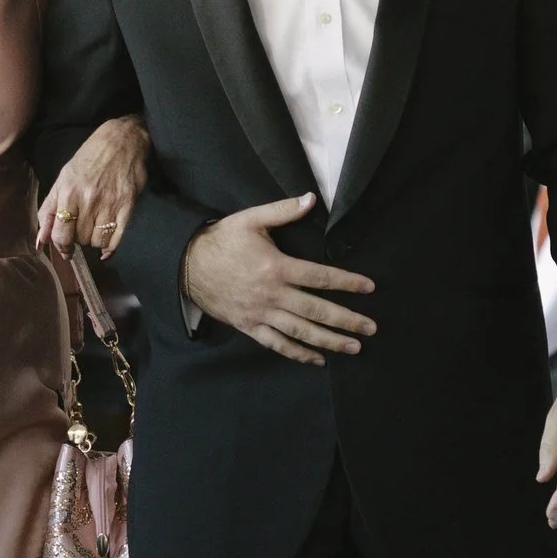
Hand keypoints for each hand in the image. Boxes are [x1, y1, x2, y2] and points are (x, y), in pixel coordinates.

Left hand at [37, 116, 150, 259]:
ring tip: (94, 229)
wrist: (122, 140)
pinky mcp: (127, 206)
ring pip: (97, 242)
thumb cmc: (89, 158)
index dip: (60, 247)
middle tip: (81, 229)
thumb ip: (49, 210)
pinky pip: (117, 238)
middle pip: (80, 239)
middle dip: (78, 239)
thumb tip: (40, 241)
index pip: (60, 234)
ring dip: (93, 241)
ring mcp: (110, 204)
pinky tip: (106, 247)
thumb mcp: (63, 179)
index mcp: (69, 193)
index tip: (64, 250)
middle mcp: (88, 200)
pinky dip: (110, 248)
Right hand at [181, 195, 375, 362]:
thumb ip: (283, 210)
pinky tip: (318, 359)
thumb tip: (311, 198)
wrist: (186, 265)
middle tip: (371, 327)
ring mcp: (260, 314)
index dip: (347, 282)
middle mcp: (271, 294)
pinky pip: (277, 344)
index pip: (320, 277)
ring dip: (329, 341)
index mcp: (276, 267)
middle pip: (316, 310)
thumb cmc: (220, 240)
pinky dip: (298, 353)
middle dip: (346, 320)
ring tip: (354, 347)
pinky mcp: (249, 326)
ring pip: (301, 331)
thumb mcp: (250, 219)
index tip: (369, 287)